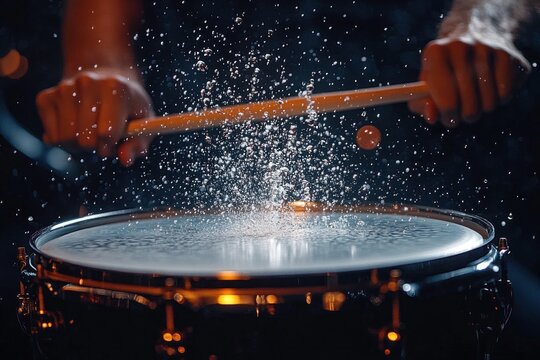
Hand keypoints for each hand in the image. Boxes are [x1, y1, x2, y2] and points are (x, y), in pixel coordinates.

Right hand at [36, 70, 153, 165]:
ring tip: (89, 135)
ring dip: (78, 147)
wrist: (106, 77)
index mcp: (115, 88)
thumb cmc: (129, 106)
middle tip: (101, 139)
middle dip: (94, 147)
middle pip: (85, 139)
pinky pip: (51, 137)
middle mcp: (87, 83)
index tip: (113, 142)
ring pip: (65, 140)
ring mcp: (64, 88)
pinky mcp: (46, 97)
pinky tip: (74, 129)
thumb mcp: (143, 122)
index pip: (106, 133)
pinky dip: (63, 141)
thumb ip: (138, 143)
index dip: (110, 146)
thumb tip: (125, 160)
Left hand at [409, 38, 530, 126]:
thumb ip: (422, 105)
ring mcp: (487, 47)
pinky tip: (492, 87)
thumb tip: (432, 117)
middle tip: (464, 112)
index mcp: (436, 53)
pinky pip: (506, 93)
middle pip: (469, 105)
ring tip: (476, 98)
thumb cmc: (444, 69)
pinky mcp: (509, 53)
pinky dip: (499, 98)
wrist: (473, 32)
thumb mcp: (426, 85)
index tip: (449, 118)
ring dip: (483, 108)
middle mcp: (461, 46)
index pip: (446, 101)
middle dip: (466, 116)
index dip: (448, 116)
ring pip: (489, 102)